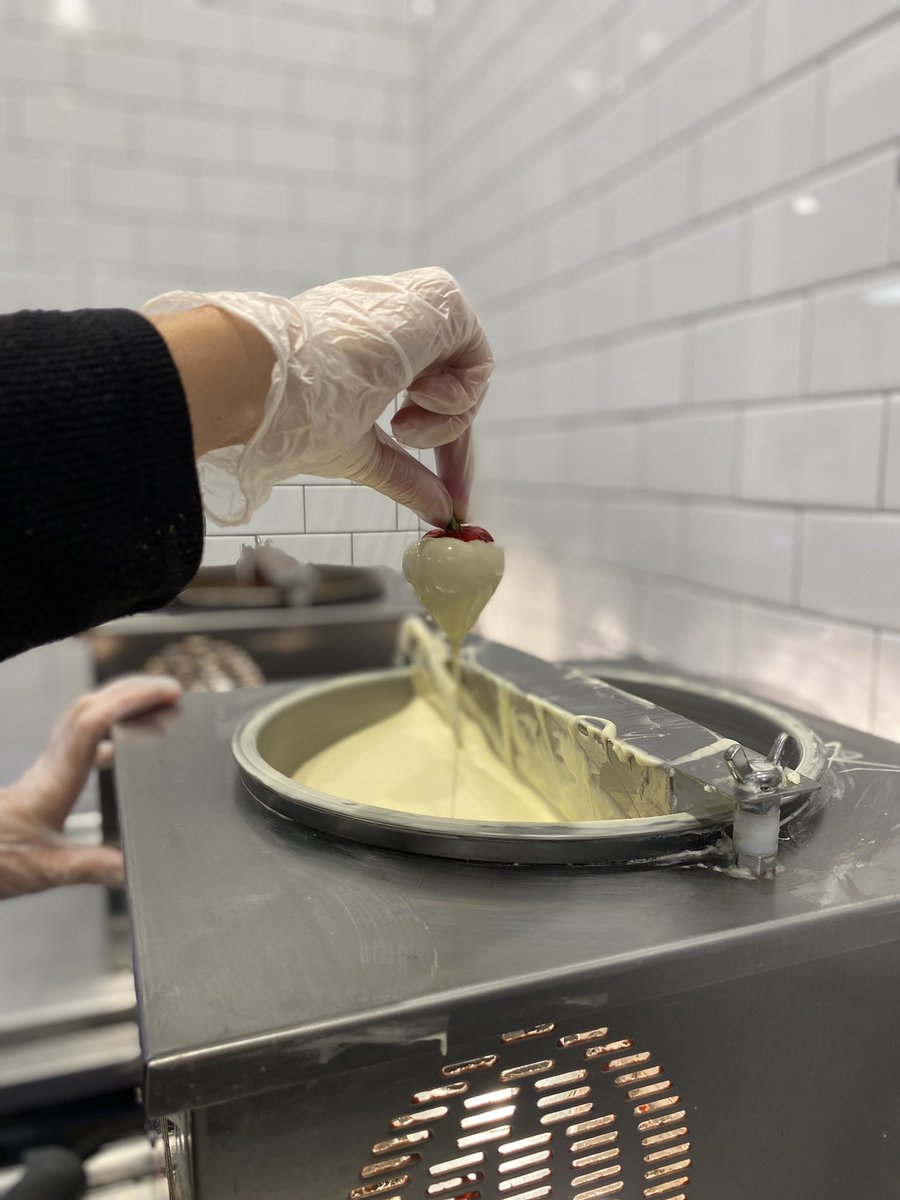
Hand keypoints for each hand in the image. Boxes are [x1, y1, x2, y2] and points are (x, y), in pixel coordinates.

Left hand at [0, 675, 180, 899]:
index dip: (132, 702)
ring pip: (84, 715)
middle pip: (91, 705)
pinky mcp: (47, 773)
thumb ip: (94, 867)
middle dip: (133, 690)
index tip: (166, 695)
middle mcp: (53, 762)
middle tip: (170, 690)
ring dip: (118, 702)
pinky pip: (80, 737)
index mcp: (57, 778)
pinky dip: (105, 730)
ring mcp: (48, 764)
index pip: (95, 722)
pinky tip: (119, 748)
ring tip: (151, 704)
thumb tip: (135, 868)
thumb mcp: (48, 869)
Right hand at [144, 268, 492, 526]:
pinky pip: (477, 359)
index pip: (428, 398)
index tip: (450, 494)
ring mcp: (418, 311)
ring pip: (468, 376)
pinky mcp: (439, 301)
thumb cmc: (299, 411)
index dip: (444, 446)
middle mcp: (399, 328)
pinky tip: (415, 394)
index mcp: (375, 354)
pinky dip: (456, 394)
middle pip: (455, 388)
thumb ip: (405, 477)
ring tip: (400, 423)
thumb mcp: (363, 453)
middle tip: (449, 485)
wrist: (275, 378)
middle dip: (453, 443)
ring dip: (443, 419)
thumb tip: (441, 512)